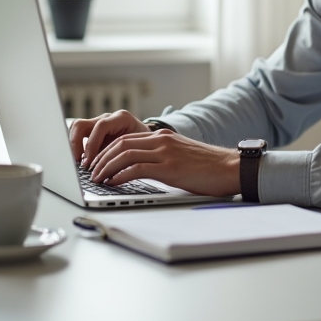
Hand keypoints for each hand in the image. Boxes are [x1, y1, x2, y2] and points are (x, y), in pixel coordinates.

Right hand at [69, 109, 148, 166]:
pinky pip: (77, 137)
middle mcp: (107, 119)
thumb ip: (127, 155)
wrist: (150, 141)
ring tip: (77, 165)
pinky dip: (75, 150)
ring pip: (76, 129)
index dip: (92, 144)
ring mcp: (98, 124)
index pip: (100, 126)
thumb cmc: (146, 145)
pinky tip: (80, 164)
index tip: (89, 162)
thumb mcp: (141, 148)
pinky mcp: (92, 133)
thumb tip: (110, 170)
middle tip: (78, 164)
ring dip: (73, 147)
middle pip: (81, 125)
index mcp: (121, 118)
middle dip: (76, 145)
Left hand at [89, 128, 240, 197]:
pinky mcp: (169, 168)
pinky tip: (113, 183)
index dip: (107, 150)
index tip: (97, 162)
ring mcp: (165, 153)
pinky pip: (136, 168)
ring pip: (124, 154)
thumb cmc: (208, 167)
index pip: (126, 138)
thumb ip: (162, 157)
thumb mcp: (181, 155)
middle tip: (91, 171)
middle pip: (121, 143)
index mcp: (164, 137)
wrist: (229, 168)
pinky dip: (120, 175)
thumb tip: (141, 169)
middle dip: (101, 157)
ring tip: (97, 178)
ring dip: (106, 167)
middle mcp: (162, 141)